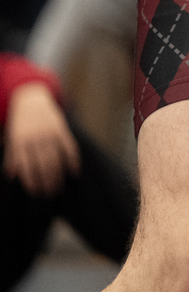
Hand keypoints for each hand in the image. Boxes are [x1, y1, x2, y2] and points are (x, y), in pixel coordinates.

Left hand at [4, 82, 79, 196]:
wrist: (30, 98)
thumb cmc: (19, 122)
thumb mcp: (11, 137)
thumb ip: (12, 155)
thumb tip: (12, 175)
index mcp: (19, 141)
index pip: (26, 165)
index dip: (30, 180)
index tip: (35, 191)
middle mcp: (35, 137)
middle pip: (42, 163)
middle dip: (46, 180)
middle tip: (50, 193)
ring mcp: (49, 132)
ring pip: (55, 158)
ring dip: (58, 174)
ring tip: (59, 187)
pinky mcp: (61, 128)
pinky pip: (68, 146)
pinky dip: (73, 159)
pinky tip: (75, 171)